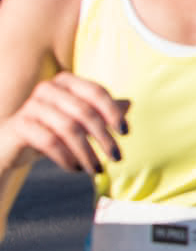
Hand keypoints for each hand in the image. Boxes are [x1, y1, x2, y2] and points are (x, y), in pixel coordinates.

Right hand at [1, 73, 126, 173]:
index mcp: (65, 81)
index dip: (113, 112)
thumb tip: (129, 103)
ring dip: (88, 153)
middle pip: (85, 112)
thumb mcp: (77, 119)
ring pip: (69, 129)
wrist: (10, 145)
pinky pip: (50, 142)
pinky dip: (67, 157)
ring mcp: (31, 106)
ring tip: (97, 169)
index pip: (96, 92)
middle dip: (104, 138)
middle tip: (117, 158)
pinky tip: (76, 168)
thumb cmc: (50, 129)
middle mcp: (47, 88)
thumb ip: (101, 111)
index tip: (125, 133)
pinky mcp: (19, 125)